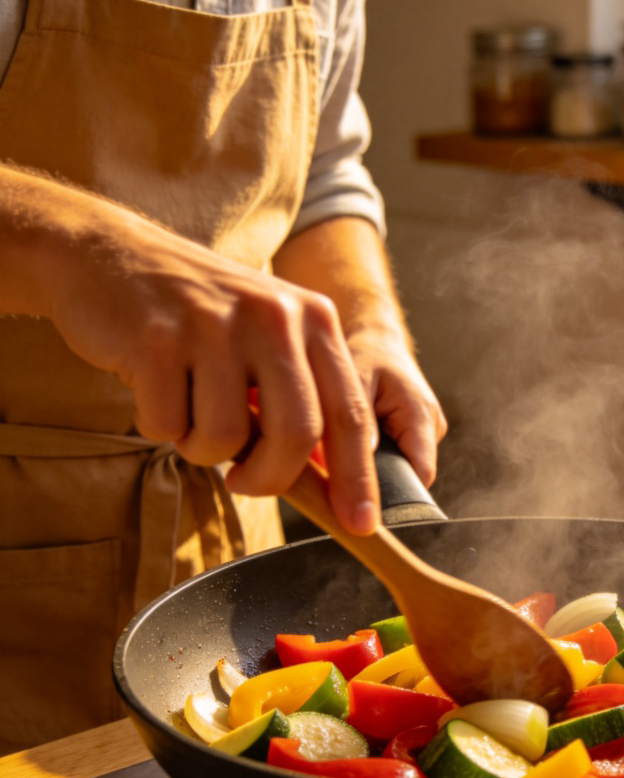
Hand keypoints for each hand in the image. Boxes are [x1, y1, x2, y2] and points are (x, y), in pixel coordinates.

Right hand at [27, 189, 381, 533]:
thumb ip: (304, 400)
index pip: (351, 414)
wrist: (109, 254)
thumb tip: (334, 486)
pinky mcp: (156, 338)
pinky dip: (159, 425)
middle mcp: (274, 317)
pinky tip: (155, 386)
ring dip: (202, 446)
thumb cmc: (199, 316)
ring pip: (226, 438)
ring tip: (189, 407)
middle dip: (270, 478)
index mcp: (314, 320)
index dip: (358, 476)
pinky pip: (168, 425)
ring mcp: (215, 324)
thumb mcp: (269, 339)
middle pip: (297, 436)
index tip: (360, 523)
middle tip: (244, 481)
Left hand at [345, 324, 447, 487]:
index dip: (393, 491)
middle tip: (342, 468)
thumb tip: (360, 462)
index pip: (420, 474)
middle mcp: (432, 426)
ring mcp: (427, 433)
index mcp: (421, 414)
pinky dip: (379, 458)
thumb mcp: (355, 379)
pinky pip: (400, 459)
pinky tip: (361, 444)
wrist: (377, 342)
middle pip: (411, 476)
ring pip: (404, 469)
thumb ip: (358, 419)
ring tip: (350, 448)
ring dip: (377, 467)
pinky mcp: (417, 436)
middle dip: (379, 478)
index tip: (359, 496)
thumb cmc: (364, 355)